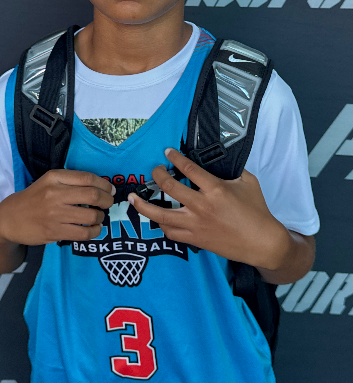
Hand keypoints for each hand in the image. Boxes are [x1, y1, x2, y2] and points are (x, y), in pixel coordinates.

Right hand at [0, 169, 114, 245]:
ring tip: (99, 217)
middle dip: (107, 200)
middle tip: (108, 203)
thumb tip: (101, 186)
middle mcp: (55, 194)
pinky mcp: (54, 232)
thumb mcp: (48, 182)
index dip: (104, 184)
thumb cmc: (33, 198)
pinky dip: (94, 231)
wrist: (9, 219)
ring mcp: (54, 214)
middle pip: (93, 195)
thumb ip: (70, 181)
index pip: (87, 178)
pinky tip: (94, 229)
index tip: (110, 189)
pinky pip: (83, 233)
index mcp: (54, 177)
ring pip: (91, 215)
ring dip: (100, 217)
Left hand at [128, 148, 288, 270]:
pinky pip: (171, 233)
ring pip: (162, 216)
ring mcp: (196, 224)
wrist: (262, 242)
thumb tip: (217, 161)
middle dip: (157, 176)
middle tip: (154, 170)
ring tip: (133, 198)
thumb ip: (231, 171)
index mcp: (215, 189)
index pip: (189, 169)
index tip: (167, 152)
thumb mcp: (248, 182)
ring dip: (144, 206)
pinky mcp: (195, 239)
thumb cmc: (257, 210)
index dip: (175, 158)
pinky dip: (161, 225)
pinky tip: (156, 219)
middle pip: (170, 188)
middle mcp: (202, 206)